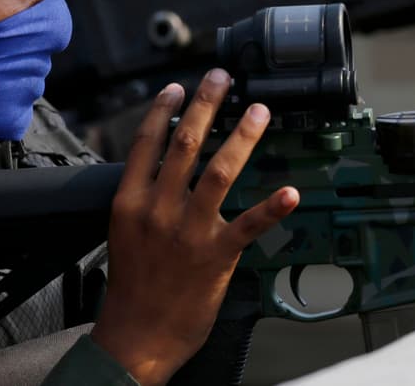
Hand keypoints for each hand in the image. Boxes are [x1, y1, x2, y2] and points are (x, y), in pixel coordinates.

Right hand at [91, 69, 298, 385]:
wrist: (136, 337)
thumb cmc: (132, 288)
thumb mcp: (123, 232)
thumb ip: (141, 197)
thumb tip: (157, 166)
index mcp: (131, 202)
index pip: (146, 144)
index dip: (163, 110)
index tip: (178, 88)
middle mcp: (158, 209)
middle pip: (184, 145)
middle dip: (205, 105)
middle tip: (222, 78)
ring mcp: (189, 231)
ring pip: (218, 171)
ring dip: (241, 137)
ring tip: (258, 111)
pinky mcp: (216, 255)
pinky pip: (249, 224)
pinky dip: (272, 206)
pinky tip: (291, 191)